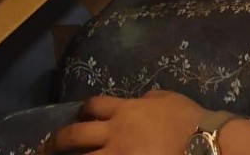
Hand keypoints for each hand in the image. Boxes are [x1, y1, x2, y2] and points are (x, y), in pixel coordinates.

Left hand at [47, 92, 205, 153]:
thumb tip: (141, 102)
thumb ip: (147, 101)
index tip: (78, 117)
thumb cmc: (189, 121)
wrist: (204, 145)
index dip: (82, 111)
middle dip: (56, 142)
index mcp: (125, 110)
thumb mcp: (165, 99)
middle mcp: (114, 134)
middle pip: (75, 135)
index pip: (94, 105)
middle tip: (45, 149)